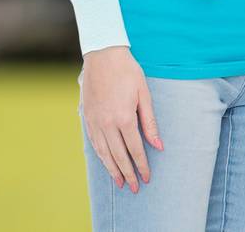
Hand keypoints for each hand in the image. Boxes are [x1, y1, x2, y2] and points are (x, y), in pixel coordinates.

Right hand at [80, 46, 161, 192]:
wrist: (103, 56)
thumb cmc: (128, 72)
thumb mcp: (144, 94)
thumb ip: (150, 122)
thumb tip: (158, 145)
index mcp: (124, 118)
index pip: (135, 149)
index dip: (142, 165)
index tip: (147, 177)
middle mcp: (107, 124)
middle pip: (118, 155)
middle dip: (128, 173)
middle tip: (134, 187)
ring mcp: (95, 122)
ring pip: (104, 153)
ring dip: (112, 169)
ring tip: (120, 183)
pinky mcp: (87, 118)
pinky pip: (94, 143)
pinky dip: (100, 156)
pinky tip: (106, 163)